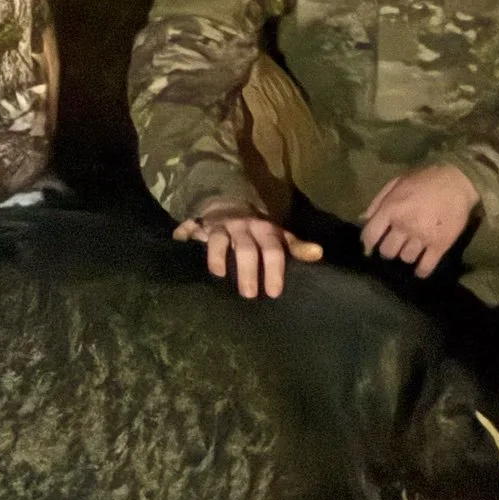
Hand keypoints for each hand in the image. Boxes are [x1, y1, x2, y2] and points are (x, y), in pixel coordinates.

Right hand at [173, 201, 320, 298]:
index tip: (272, 292)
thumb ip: (295, 247)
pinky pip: (190, 229)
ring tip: (218, 275)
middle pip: (247, 249)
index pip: (273, 249)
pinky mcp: (200, 225)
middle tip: (248, 295)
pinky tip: (179, 243)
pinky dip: (184, 235)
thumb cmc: (257, 230)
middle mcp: (243, 227)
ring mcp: (220, 227)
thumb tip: (319, 253)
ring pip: (219, 241)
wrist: (228, 204)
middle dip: (248, 271)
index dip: (274, 269)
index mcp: (265, 230)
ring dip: (218, 256)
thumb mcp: (278, 236)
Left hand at [358, 163, 479, 276]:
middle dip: (388, 250)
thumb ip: (377, 202)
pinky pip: (426, 266)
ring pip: (406, 259)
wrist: (457, 181)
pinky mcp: (440, 245)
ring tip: (410, 250)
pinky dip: (421, 271)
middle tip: (394, 246)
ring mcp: (422, 237)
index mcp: (391, 209)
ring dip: (405, 256)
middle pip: (387, 251)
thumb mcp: (395, 183)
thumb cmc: (423, 179)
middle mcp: (404, 225)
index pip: (370, 235)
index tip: (369, 249)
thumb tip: (363, 220)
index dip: (367, 244)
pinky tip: (420, 269)